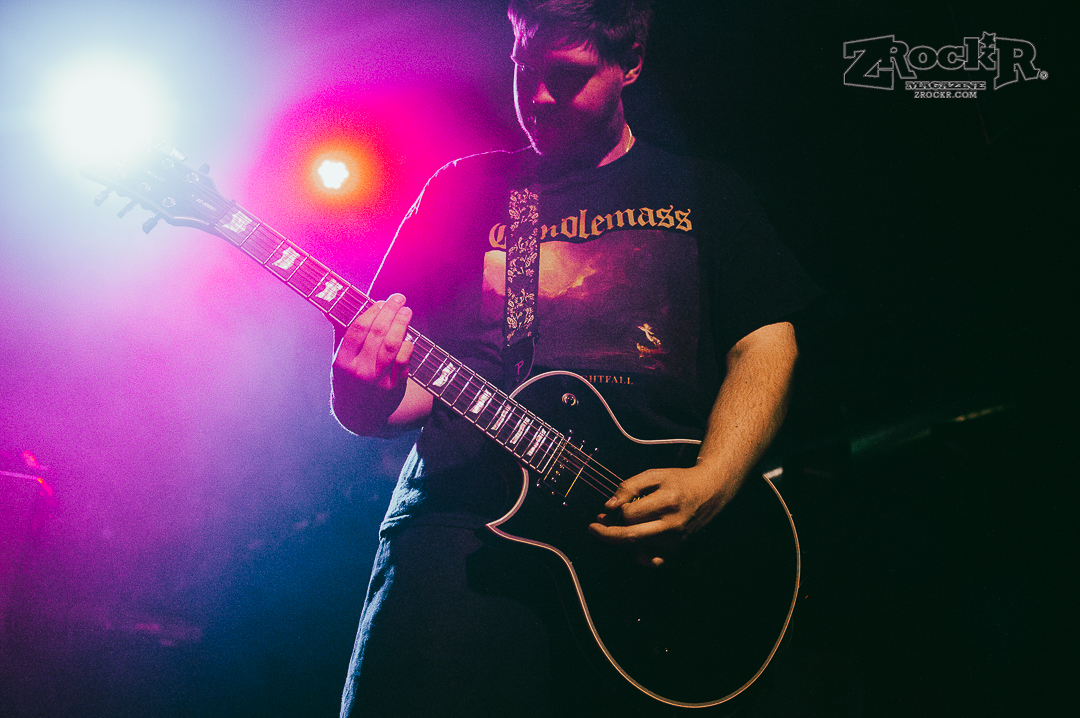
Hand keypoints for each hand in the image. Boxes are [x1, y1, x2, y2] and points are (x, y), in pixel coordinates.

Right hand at [331, 293, 414, 430]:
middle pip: (377, 334)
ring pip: (392, 346)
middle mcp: (359, 371)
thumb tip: (330, 304)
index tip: (380, 301)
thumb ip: (340, 332)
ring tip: (407, 312)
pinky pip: (404, 360)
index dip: (370, 313)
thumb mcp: (339, 359)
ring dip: (402, 325)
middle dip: (390, 312)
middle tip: (399, 299)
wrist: (358, 415)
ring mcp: (377, 380)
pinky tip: (409, 335)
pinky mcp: (394, 387)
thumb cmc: (348, 379)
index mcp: (343, 362)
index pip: (357, 330)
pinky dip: (408, 345)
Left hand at [587, 464, 735, 567]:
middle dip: (607, 534)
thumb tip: (609, 505)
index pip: (630, 514)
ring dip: (622, 540)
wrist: (710, 491)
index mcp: (667, 502)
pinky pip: (654, 562)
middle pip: (630, 537)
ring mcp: (676, 539)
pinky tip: (635, 547)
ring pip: (639, 548)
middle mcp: (672, 524)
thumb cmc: (680, 481)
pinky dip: (641, 557)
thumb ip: (629, 487)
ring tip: (619, 527)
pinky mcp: (678, 548)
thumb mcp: (654, 474)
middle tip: (594, 528)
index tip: (616, 505)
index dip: (618, 510)